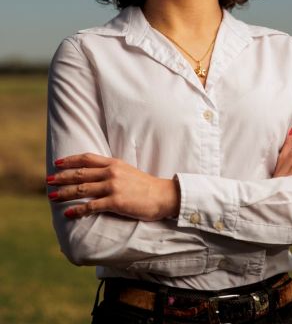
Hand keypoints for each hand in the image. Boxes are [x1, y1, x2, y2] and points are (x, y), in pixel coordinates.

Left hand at [48, 153, 178, 220]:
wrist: (163, 196)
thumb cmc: (146, 186)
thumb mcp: (129, 172)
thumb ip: (112, 171)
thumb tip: (96, 175)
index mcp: (115, 164)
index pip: (87, 158)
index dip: (70, 160)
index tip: (57, 163)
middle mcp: (112, 173)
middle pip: (80, 173)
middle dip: (62, 177)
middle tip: (48, 180)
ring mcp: (113, 187)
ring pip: (82, 189)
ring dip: (64, 193)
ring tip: (52, 196)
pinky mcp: (115, 201)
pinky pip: (91, 206)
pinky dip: (77, 210)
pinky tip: (67, 213)